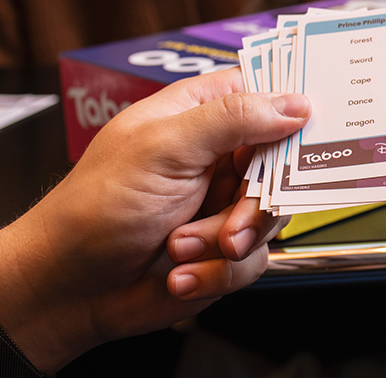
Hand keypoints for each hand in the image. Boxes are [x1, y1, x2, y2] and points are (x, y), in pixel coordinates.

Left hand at [0, 69, 309, 372]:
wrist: (69, 291)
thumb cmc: (95, 209)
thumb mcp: (164, 149)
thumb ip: (232, 120)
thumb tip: (295, 104)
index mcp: (200, 116)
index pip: (266, 93)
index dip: (294, 107)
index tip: (316, 127)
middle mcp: (218, 157)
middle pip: (283, 164)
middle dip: (255, 202)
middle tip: (232, 220)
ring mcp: (224, 204)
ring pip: (272, 217)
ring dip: (227, 241)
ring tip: (181, 247)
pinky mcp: (226, 250)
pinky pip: (256, 260)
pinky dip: (217, 272)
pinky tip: (180, 273)